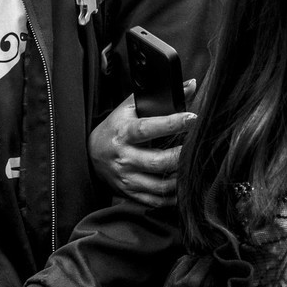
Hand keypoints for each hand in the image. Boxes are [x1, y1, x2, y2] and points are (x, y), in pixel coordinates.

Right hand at [88, 86, 197, 207]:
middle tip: (195, 149)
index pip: (148, 129)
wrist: (91, 154)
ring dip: (179, 178)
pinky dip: (172, 196)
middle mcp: (124, 157)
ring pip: (159, 185)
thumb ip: (160, 97)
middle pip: (157, 162)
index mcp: (123, 133)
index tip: (192, 118)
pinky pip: (155, 200)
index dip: (172, 124)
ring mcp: (126, 177)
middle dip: (180, 156)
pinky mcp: (129, 192)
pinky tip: (181, 186)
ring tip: (190, 167)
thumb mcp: (131, 107)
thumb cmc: (116, 127)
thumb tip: (191, 85)